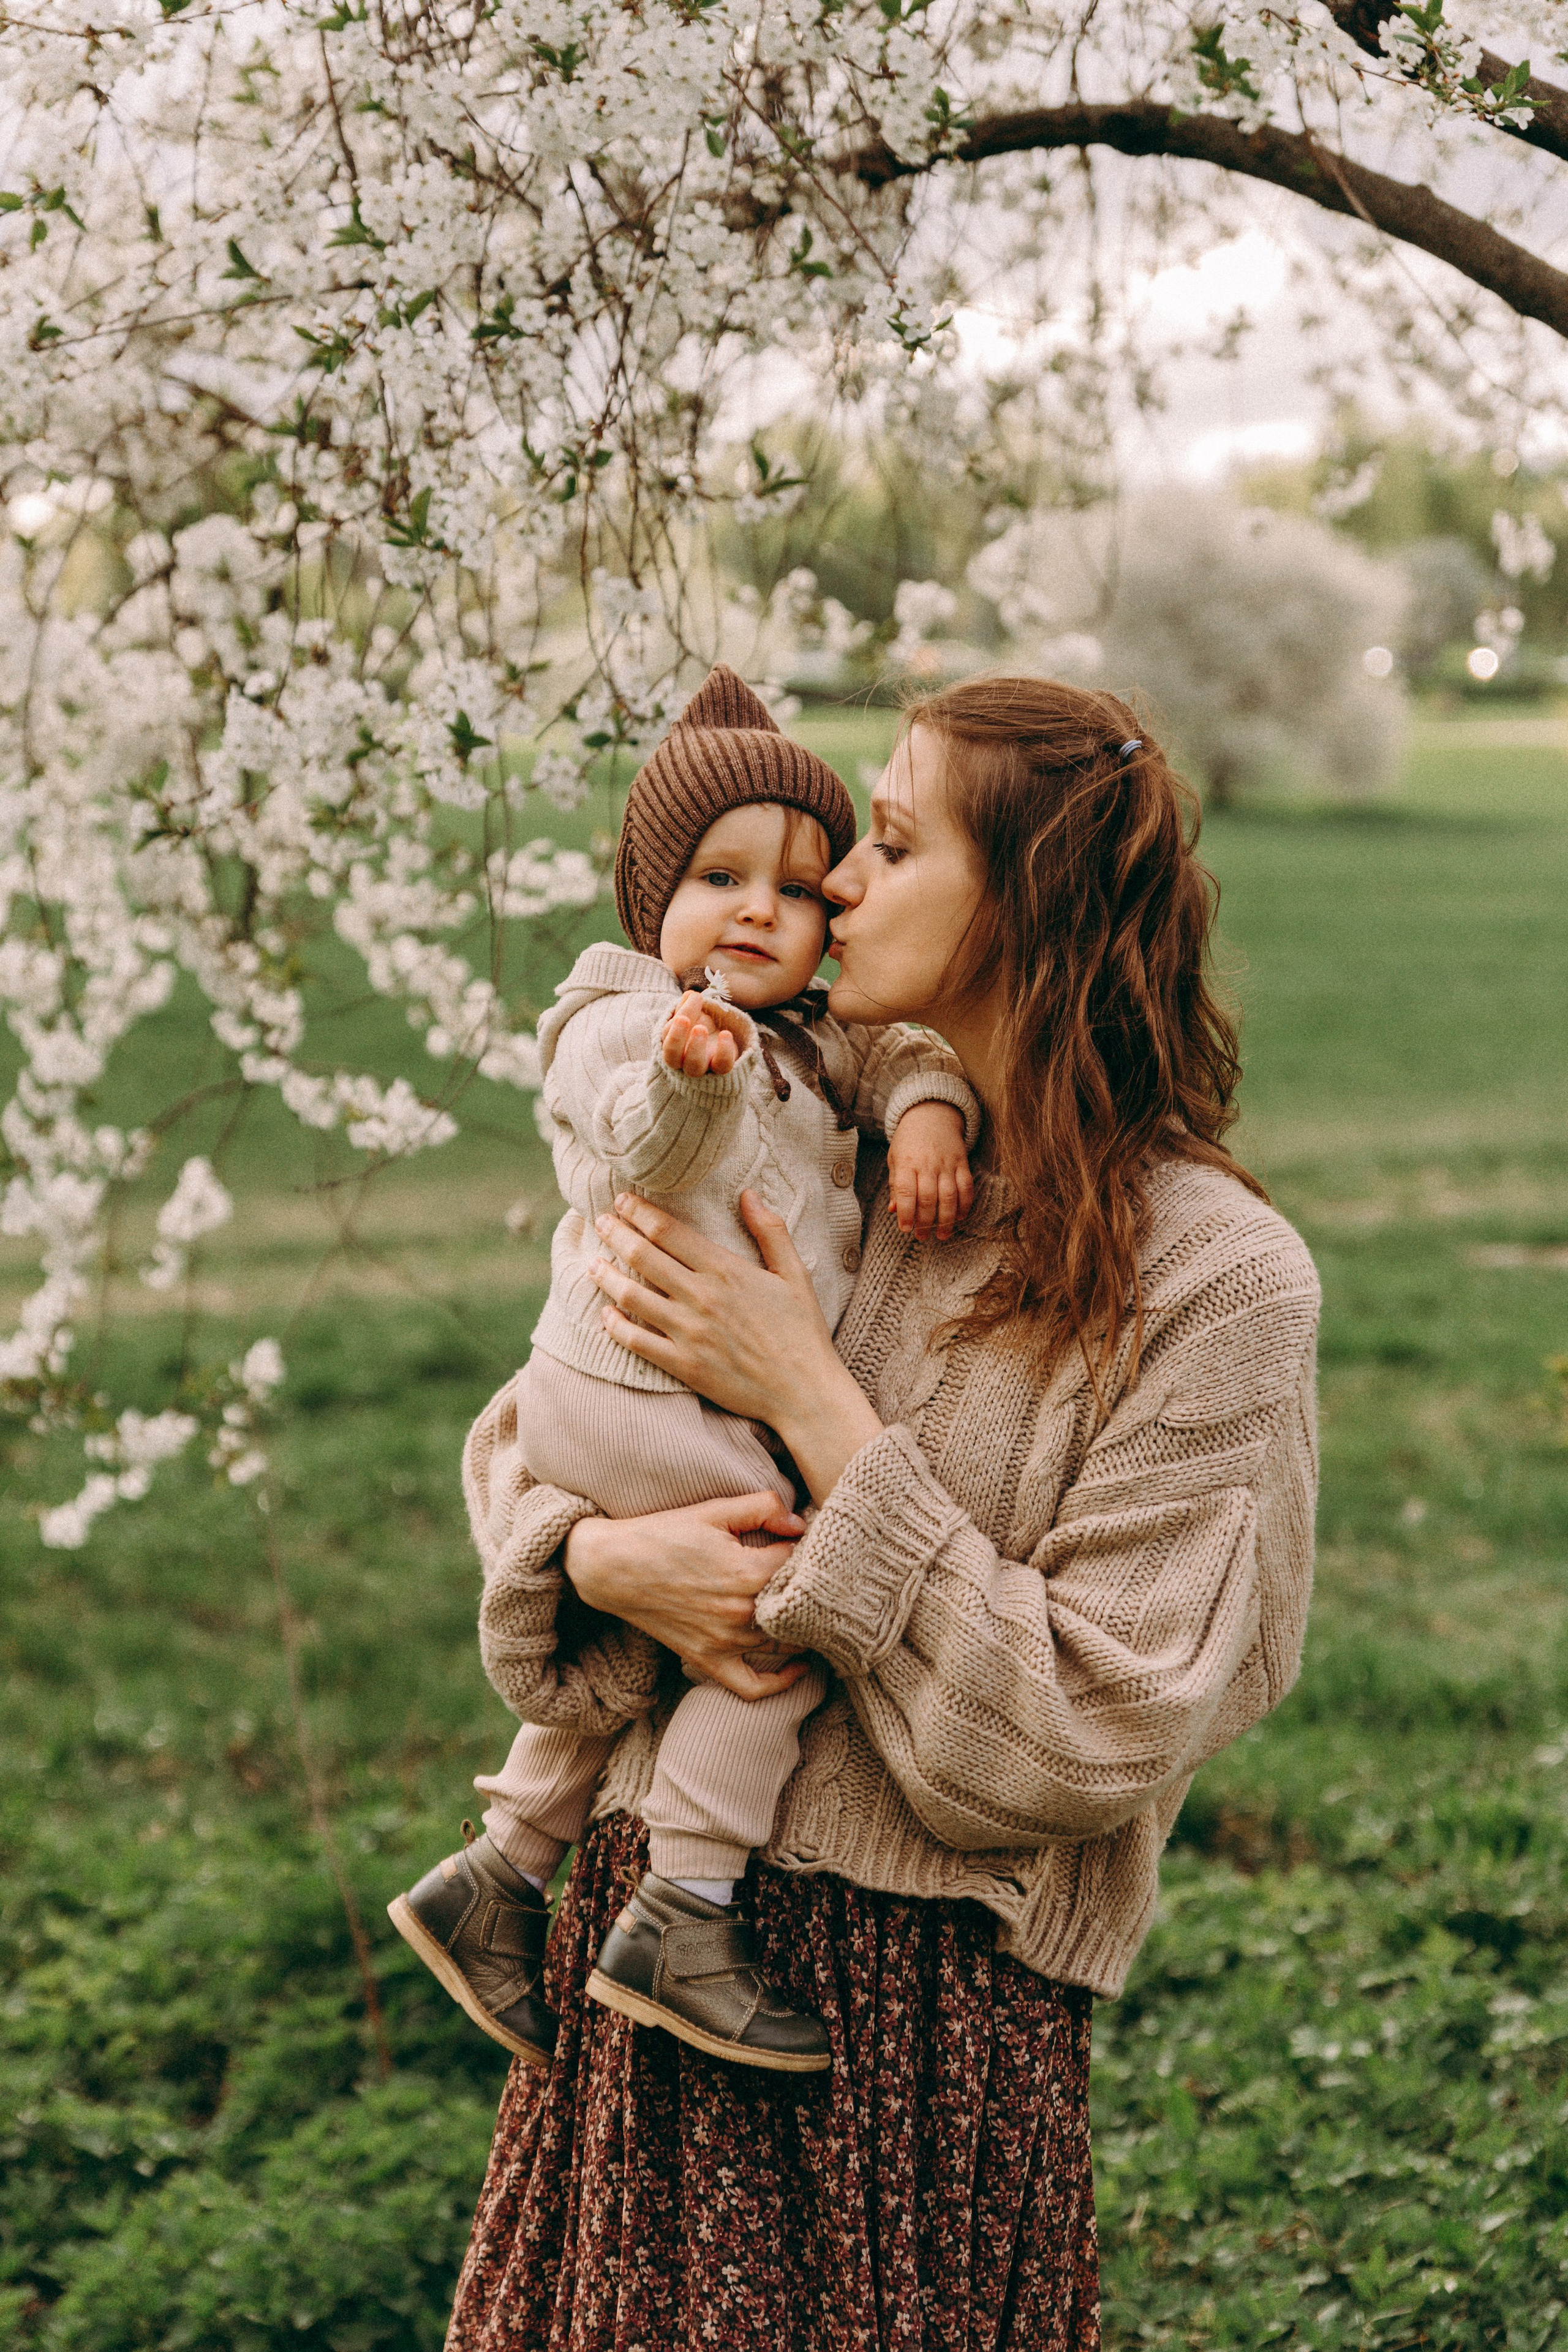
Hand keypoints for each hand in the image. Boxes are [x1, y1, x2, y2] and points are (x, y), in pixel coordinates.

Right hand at [564, 1490, 809, 1700]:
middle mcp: (740, 1613)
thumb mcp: (714, 1510)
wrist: (613, 1567)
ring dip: (802, 1627)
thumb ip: (763, 1507)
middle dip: (811, 1592)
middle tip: (815, 1577)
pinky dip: (780, 1683)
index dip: (810, 1552)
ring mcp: (724, 1642)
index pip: (801, 1565)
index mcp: (746, 1572)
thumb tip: (802, 1524)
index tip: (811, 1544)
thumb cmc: (664, 1533)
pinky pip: (753, 1687)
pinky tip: (798, 1666)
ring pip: (784, 1643)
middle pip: (799, 1608)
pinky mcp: (708, 1660)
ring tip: (811, 1609)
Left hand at [589, 1189, 883, 1502]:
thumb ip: (770, 1231)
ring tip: (593, 1264)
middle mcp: (701, 1297)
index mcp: (726, 1270)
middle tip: (600, 1222)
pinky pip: (636, 1341)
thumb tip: (747, 1194)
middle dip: (616, 1234)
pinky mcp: (682, 1365)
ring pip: (631, 1296)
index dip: (640, 1212)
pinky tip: (606, 1314)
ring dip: (606, 1276)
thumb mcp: (795, 1273)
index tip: (623, 1201)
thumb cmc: (802, 1331)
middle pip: (642, 1256)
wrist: (804, 1391)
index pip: (668, 1232)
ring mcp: (689, 1333)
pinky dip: (615, 1325)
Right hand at [661, 990, 749, 1078]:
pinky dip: (724, 1051)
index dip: (675, 1020)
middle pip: (672, 1058)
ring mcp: (701, 1067)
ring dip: (696, 1048)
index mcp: (671, 1044)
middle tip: (683, 1019)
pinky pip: (721, 1066)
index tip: (690, 1000)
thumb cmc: (699, 1024)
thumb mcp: (692, 1012)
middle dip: (676, 1038)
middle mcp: (682, 1060)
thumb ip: (688, 1004)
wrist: (719, 1039)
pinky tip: (725, 1034)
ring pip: (694, 1067)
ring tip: (701, 1028)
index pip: (667, 1035)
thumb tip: (689, 996)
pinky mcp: (720, 1067)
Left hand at [887, 1100, 973, 1240]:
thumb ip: (895, 1185)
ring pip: (949, 1196)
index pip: (905, 1191)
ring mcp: (947, 1164)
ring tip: (942, 1235)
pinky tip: (959, 1217)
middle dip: (925, 1222)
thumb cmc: (909, 1141)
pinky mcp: (962, 1163)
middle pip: (928, 1198)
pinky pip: (966, 1187)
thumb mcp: (895, 1159)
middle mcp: (927, 1164)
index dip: (905, 1212)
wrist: (932, 1115)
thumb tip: (893, 1210)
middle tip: (921, 1237)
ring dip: (946, 1219)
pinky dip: (965, 1204)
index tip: (905, 1229)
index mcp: (906, 1163)